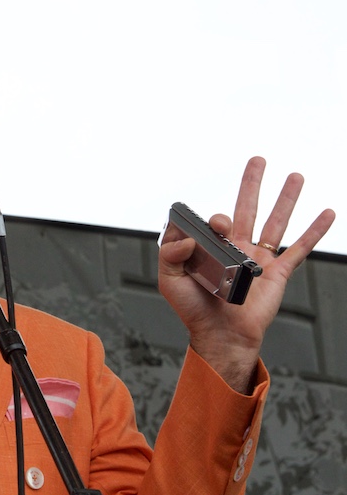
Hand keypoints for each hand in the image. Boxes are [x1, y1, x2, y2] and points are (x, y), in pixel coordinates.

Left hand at [158, 157, 334, 392]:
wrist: (219, 335)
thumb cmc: (193, 310)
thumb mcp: (169, 280)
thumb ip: (170, 253)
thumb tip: (186, 236)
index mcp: (210, 246)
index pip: (210, 221)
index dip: (207, 220)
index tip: (206, 231)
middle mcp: (235, 247)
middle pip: (246, 208)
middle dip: (252, 183)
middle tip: (258, 159)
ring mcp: (258, 258)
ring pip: (275, 221)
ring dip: (286, 198)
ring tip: (296, 176)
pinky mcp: (277, 272)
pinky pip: (300, 248)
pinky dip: (315, 231)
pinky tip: (326, 213)